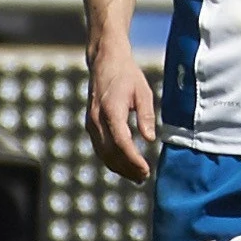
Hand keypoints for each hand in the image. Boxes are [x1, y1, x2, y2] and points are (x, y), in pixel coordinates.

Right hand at [85, 42, 155, 182]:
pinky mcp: (90, 125)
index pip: (121, 142)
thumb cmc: (127, 76)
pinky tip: (124, 165)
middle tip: (144, 177)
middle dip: (127, 168)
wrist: (104, 62)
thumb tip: (150, 139)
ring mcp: (91, 123)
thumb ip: (146, 115)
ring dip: (119, 167)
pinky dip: (111, 160)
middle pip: (110, 152)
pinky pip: (99, 147)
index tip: (146, 169)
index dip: (133, 159)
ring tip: (137, 176)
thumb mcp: (143, 92)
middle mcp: (97, 119)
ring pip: (102, 153)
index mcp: (111, 110)